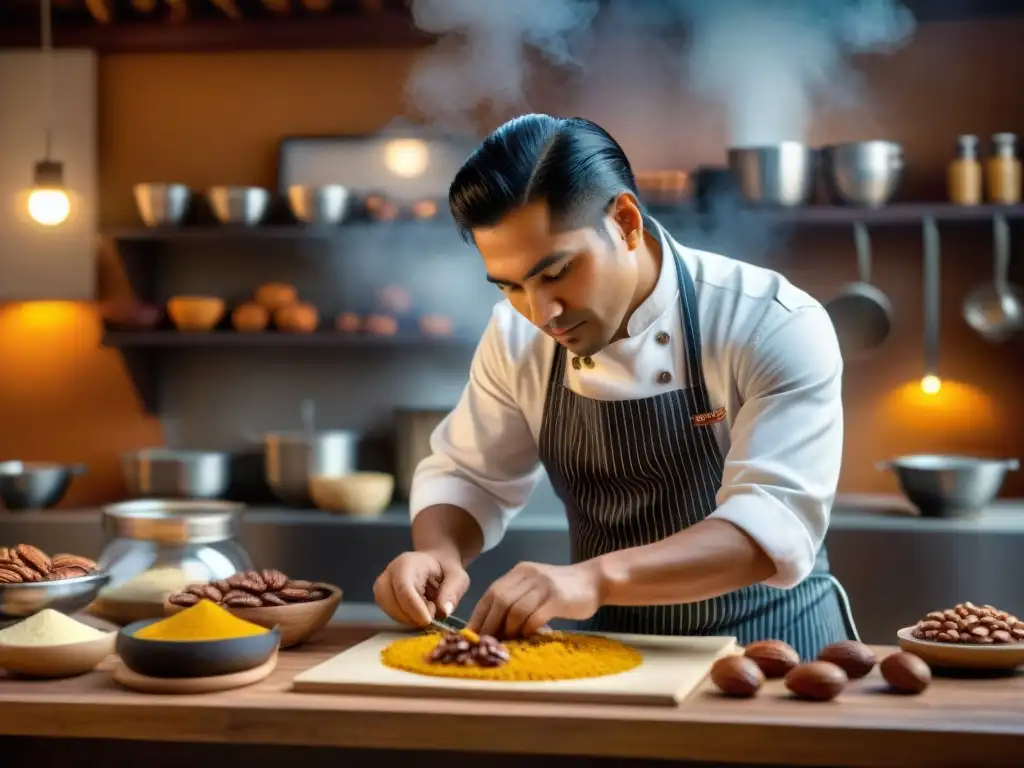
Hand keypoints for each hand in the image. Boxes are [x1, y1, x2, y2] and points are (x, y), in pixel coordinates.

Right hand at [373, 550, 469, 627]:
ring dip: (409, 618)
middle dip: (411, 615)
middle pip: (390, 600)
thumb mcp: (458, 577)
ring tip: (427, 611)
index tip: (428, 621)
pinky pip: (390, 614)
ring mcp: (383, 585)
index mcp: (407, 563)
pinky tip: (419, 613)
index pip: (404, 587)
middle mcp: (390, 573)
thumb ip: (453, 592)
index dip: (414, 607)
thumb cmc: (445, 570)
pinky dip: (406, 619)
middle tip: (432, 615)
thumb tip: (444, 612)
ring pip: (389, 610)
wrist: (435, 565)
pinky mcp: (383, 598)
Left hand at [468, 560, 602, 638]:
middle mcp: (528, 575)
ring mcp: (543, 585)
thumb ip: (517, 599)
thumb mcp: (536, 587)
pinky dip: (527, 630)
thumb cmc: (563, 590)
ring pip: (515, 609)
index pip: (491, 593)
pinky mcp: (557, 598)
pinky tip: (527, 638)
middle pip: (499, 601)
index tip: (472, 635)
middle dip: (490, 625)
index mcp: (519, 572)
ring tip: (508, 643)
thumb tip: (494, 628)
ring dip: (508, 630)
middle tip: (486, 644)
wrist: (594, 581)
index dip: (479, 615)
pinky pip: (535, 616)